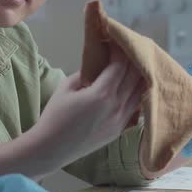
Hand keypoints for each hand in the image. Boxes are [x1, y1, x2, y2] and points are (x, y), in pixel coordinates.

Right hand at [31, 46, 144, 168]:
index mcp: (102, 93)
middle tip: (129, 49)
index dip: (121, 51)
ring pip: (140, 93)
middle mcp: (116, 106)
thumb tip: (99, 64)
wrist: (51, 148)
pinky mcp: (120, 130)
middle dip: (133, 60)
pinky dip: (137, 95)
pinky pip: (136, 109)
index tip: (117, 42)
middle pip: (135, 77)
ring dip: (139, 77)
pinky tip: (133, 88)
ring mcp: (121, 120)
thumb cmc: (55, 116)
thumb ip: (86, 73)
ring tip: (135, 65)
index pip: (120, 65)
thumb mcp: (67, 87)